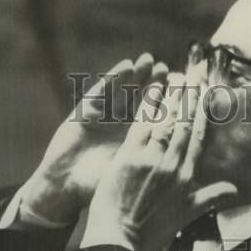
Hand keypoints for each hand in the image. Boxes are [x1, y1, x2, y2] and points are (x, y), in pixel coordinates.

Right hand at [18, 53, 168, 224]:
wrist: (64, 190)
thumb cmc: (97, 189)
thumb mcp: (130, 174)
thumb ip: (152, 164)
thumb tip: (186, 166)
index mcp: (133, 140)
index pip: (154, 116)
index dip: (168, 102)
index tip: (184, 89)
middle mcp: (119, 125)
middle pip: (140, 99)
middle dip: (154, 83)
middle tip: (168, 69)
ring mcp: (102, 116)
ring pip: (122, 90)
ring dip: (136, 75)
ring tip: (149, 60)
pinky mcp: (84, 111)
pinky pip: (101, 91)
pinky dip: (114, 78)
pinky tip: (126, 66)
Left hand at [80, 66, 237, 250]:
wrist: (120, 244)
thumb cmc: (149, 236)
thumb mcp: (184, 217)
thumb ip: (208, 198)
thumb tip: (233, 190)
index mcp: (187, 178)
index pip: (199, 137)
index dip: (203, 111)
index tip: (207, 91)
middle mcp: (174, 165)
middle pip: (186, 122)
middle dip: (192, 94)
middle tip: (196, 69)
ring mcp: (152, 159)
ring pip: (166, 119)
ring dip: (173, 93)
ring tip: (177, 72)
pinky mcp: (130, 157)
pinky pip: (142, 123)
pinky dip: (149, 104)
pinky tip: (153, 87)